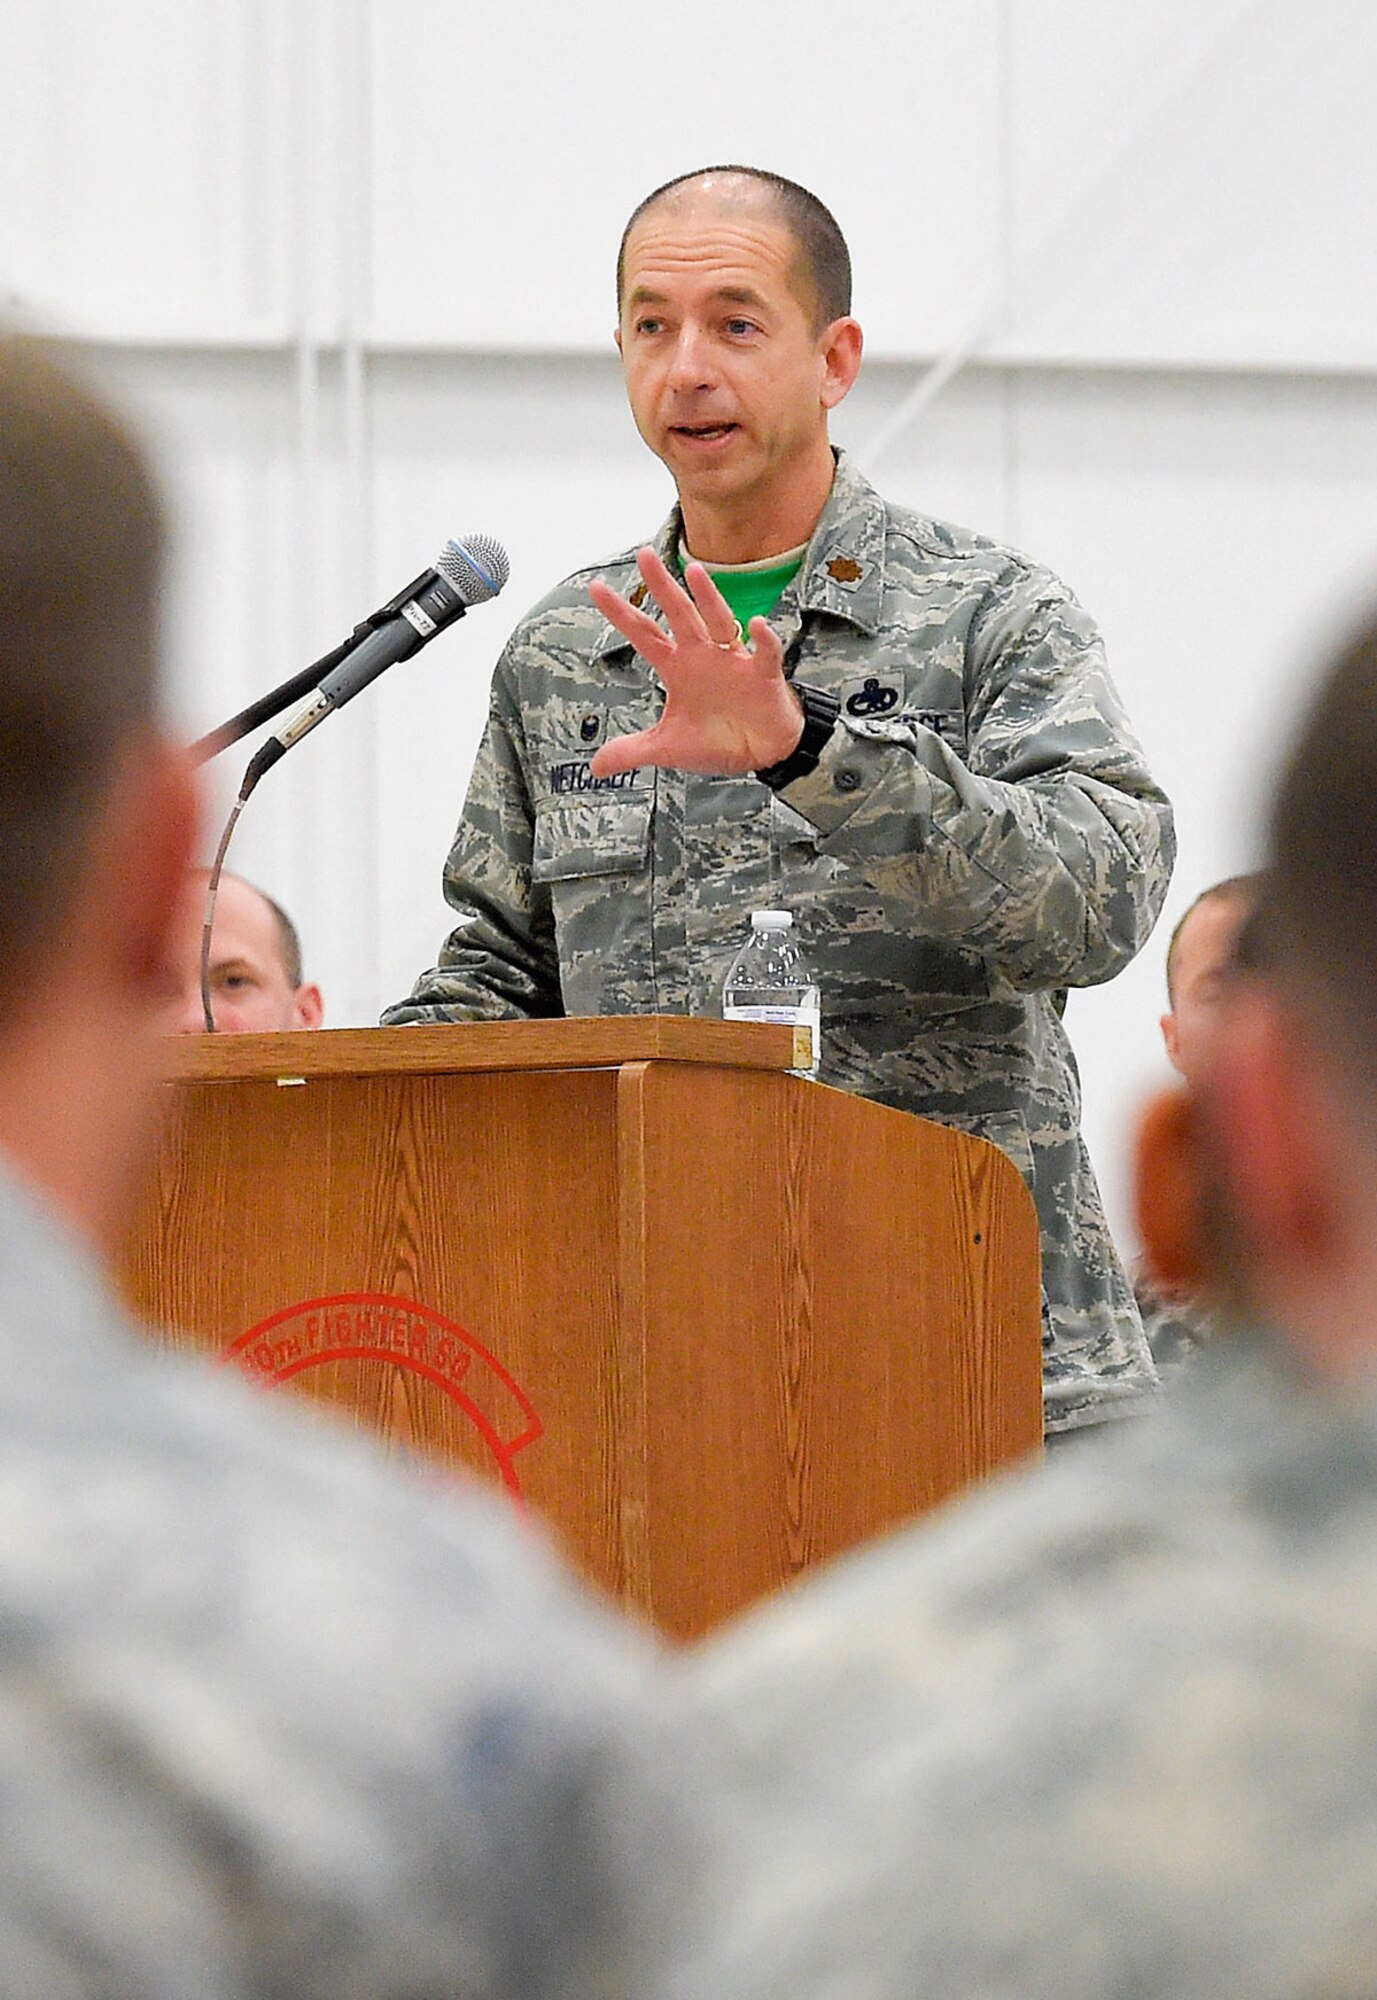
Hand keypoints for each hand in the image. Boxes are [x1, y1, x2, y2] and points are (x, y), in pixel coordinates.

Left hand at [587, 548, 803, 776]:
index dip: (620, 613)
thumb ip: (632, 751)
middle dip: (662, 587)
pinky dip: (763, 640)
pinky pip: (765, 654)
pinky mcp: (763, 676)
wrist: (762, 751)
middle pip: (678, 614)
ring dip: (709, 599)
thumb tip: (595, 767)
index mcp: (677, 668)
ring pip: (719, 622)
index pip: (643, 634)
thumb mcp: (668, 749)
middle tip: (644, 555)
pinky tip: (757, 625)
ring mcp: (734, 661)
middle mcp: (702, 656)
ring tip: (697, 573)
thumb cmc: (718, 739)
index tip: (595, 588)